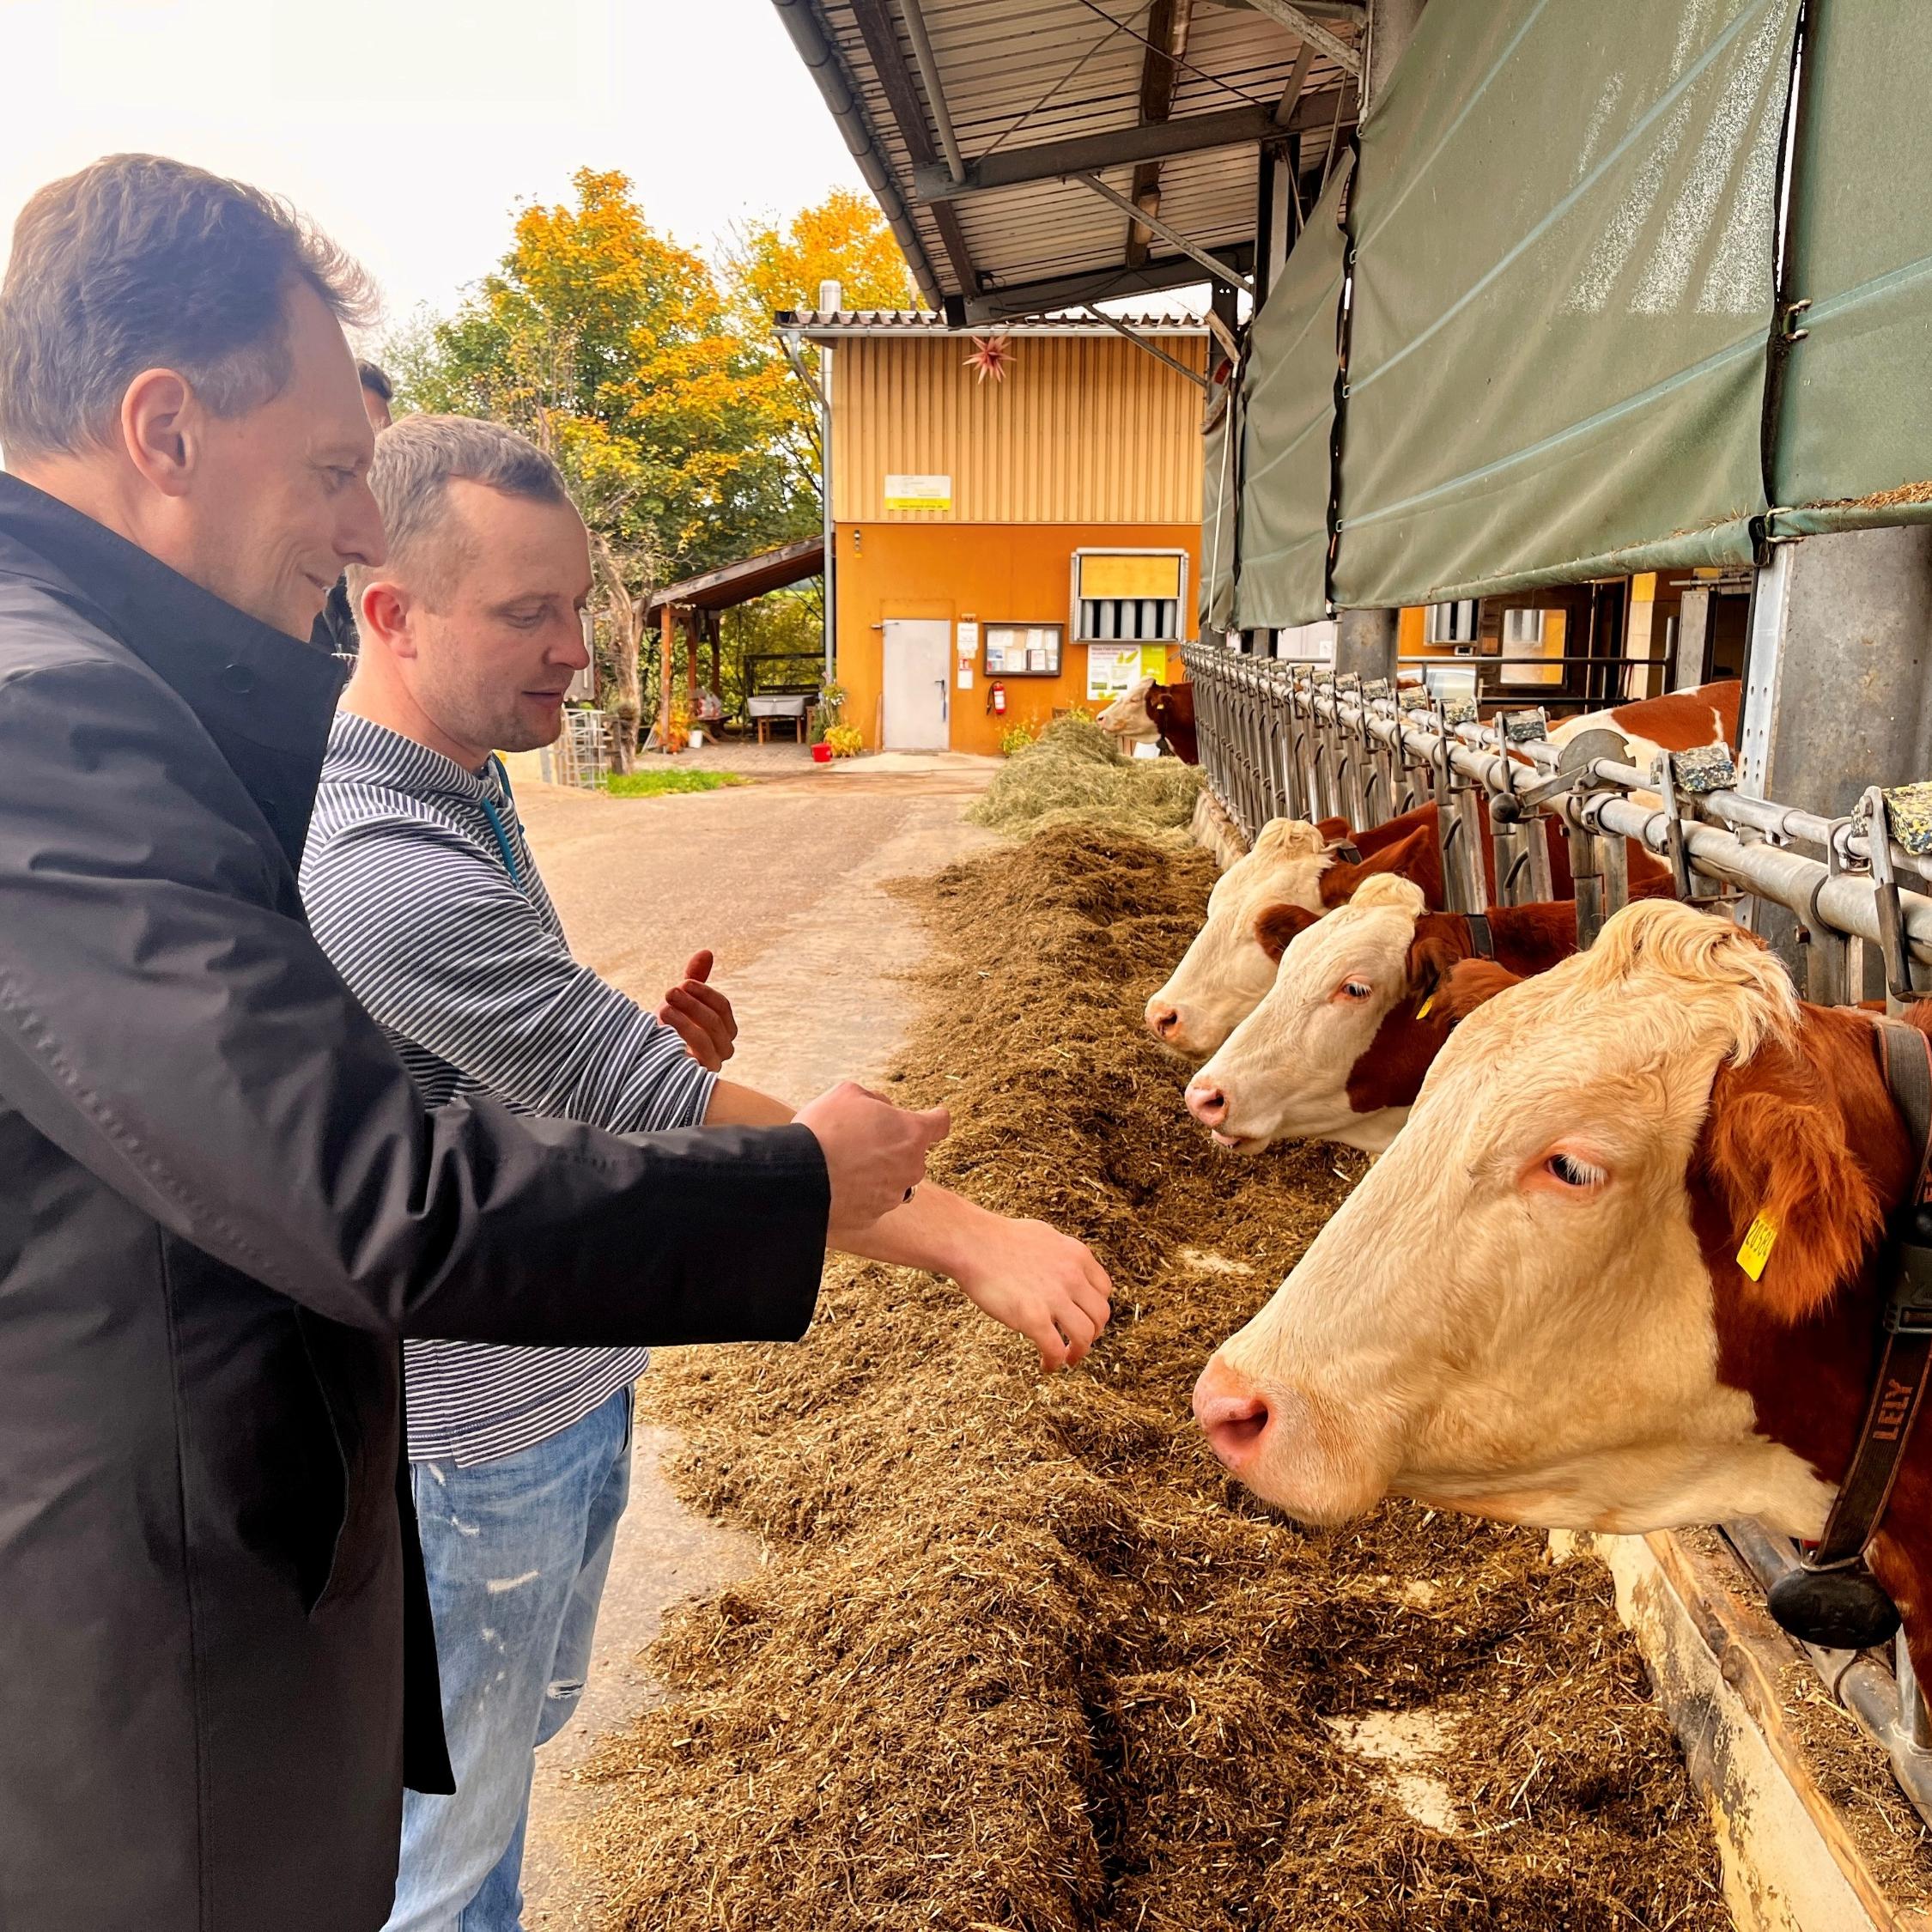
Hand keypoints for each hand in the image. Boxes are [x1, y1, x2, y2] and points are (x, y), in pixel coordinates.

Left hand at [657, 950, 736, 1071]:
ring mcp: (711, 1065)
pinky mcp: (697, 1077)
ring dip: (685, 1020)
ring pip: (707, 1039)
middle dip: (692, 1004)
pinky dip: (682, 1040)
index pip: (723, 1007)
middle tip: (669, 992)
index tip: (683, 983)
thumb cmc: (667, 1030)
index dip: (705, 993)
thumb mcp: (679, 1002)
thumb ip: (694, 980)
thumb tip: (706, 952)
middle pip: (716, 1022)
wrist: (645, 1060)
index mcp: (724, 1029)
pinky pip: (697, 1058)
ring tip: (664, 1008)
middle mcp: (723, 1049)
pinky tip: (662, 1030)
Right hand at [795, 1082, 948, 1244]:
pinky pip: (870, 1202)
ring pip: (890, 1180)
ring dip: (874, 1173)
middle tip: (858, 1141)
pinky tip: (834, 1187)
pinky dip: (858, 1195)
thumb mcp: (848, 1093)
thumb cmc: (825, 1129)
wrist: (800, 1177)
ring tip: (840, 1165)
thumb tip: (883, 1109)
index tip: (930, 1119)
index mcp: (912, 1133)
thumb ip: (875, 1098)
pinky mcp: (873, 1218)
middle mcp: (911, 1167)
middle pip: (910, 1154)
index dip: (934, 1119)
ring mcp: (893, 1196)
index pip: (940, 1124)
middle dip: (892, 1148)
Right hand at [954, 1217, 1112, 1370]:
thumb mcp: (1044, 1236)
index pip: (1104, 1289)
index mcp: (1077, 1255)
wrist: (972, 1243)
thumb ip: (1061, 1255)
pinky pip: (1056, 1349)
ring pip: (1085, 1336)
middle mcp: (1073, 1276)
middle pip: (1100, 1315)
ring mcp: (1054, 1297)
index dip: (1095, 1309)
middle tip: (1078, 1343)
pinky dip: (1054, 1362)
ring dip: (1079, 1352)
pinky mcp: (1033, 1317)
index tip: (1085, 1318)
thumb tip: (1064, 1268)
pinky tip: (1046, 1364)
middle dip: (1093, 1334)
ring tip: (1066, 1359)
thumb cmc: (998, 1238)